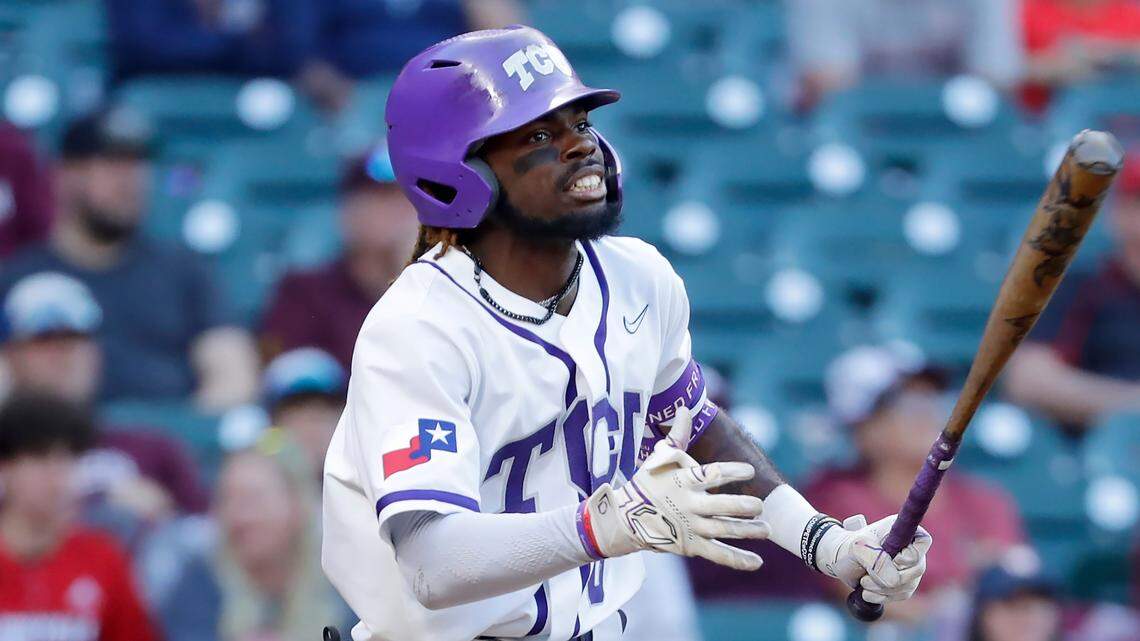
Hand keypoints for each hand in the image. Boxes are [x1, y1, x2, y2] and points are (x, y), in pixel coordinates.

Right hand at [578, 407, 769, 569]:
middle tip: (760, 505)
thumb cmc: (647, 482)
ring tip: (767, 528)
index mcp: (683, 481)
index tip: (749, 471)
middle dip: (742, 506)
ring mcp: (690, 527)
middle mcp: (688, 505)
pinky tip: (757, 562)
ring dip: (747, 531)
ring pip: (723, 530)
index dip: (731, 472)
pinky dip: (738, 559)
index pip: (710, 475)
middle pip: (720, 506)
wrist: (625, 518)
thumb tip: (684, 407)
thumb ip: (677, 435)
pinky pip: (717, 554)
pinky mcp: (691, 546)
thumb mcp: (659, 458)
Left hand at [815, 514, 931, 603]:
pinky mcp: (904, 585)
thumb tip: (894, 581)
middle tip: (867, 573)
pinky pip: (901, 595)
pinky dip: (882, 595)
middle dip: (889, 575)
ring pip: (908, 585)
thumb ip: (877, 560)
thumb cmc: (850, 548)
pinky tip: (867, 590)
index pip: (923, 541)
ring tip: (863, 580)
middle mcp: (911, 549)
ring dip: (882, 587)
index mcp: (902, 531)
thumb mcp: (858, 549)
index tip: (892, 558)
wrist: (843, 560)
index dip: (910, 554)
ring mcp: (910, 568)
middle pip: (917, 568)